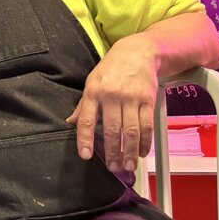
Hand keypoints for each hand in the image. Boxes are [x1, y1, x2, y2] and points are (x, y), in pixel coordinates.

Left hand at [67, 40, 158, 173]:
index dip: (85, 139)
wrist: (137, 52)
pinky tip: (142, 151)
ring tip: (127, 165)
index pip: (87, 120)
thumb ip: (83, 105)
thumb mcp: (92, 82)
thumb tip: (70, 122)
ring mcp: (131, 98)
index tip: (86, 155)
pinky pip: (147, 125)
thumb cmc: (111, 69)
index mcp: (93, 93)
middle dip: (112, 151)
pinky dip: (145, 141)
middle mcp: (111, 96)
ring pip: (131, 130)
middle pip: (112, 129)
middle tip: (112, 167)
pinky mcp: (148, 99)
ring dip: (130, 151)